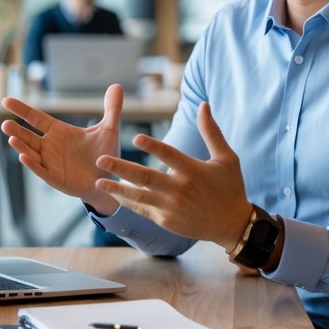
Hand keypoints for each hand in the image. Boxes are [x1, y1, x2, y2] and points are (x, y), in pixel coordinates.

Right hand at [0, 84, 123, 213]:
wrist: (110, 180)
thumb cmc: (105, 155)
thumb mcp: (109, 129)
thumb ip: (111, 108)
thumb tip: (116, 86)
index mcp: (59, 132)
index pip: (36, 118)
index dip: (22, 109)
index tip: (5, 100)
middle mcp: (50, 146)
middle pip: (28, 135)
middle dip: (16, 130)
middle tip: (5, 123)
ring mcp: (50, 162)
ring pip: (30, 152)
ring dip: (20, 145)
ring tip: (11, 137)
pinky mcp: (54, 177)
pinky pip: (40, 170)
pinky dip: (31, 164)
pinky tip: (23, 156)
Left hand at [92, 102, 252, 249]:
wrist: (230, 224)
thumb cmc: (230, 186)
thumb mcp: (226, 158)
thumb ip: (211, 131)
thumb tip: (203, 104)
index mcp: (193, 171)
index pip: (169, 155)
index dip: (153, 146)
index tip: (136, 138)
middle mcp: (179, 190)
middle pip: (146, 178)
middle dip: (121, 168)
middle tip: (100, 159)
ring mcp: (171, 207)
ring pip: (138, 196)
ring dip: (116, 188)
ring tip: (98, 180)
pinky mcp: (165, 220)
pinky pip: (142, 209)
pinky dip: (127, 201)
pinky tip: (113, 193)